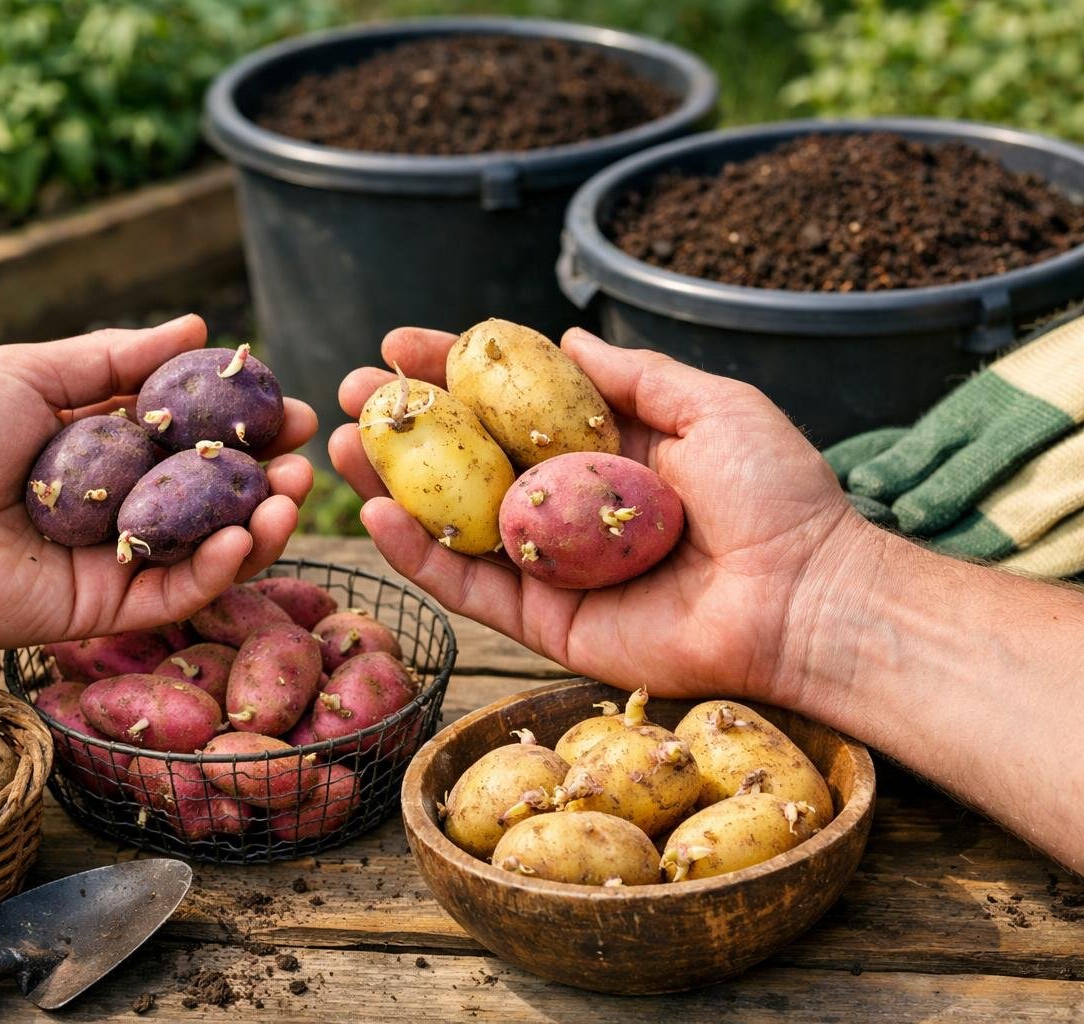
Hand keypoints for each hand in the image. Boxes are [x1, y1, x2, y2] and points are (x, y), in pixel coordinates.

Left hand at [0, 314, 315, 647]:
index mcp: (107, 451)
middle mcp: (120, 509)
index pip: (196, 442)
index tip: (294, 410)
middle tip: (304, 461)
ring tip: (288, 497)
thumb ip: (116, 356)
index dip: (248, 427)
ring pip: (208, 552)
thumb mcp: (34, 373)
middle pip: (214, 500)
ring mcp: (114, 563)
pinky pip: (175, 595)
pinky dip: (218, 568)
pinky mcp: (102, 612)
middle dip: (267, 480)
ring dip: (259, 527)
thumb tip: (197, 325)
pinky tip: (244, 536)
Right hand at [328, 327, 882, 703]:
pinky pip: (471, 588)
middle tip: (349, 393)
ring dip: (391, 485)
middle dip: (405, 427)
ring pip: (454, 524)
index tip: (400, 344)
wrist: (808, 598)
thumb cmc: (777, 495)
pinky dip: (419, 555)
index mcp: (605, 451)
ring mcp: (554, 567)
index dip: (453, 372)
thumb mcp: (712, 405)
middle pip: (467, 462)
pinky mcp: (548, 625)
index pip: (511, 406)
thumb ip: (635, 373)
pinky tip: (375, 513)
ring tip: (339, 444)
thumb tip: (568, 336)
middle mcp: (569, 506)